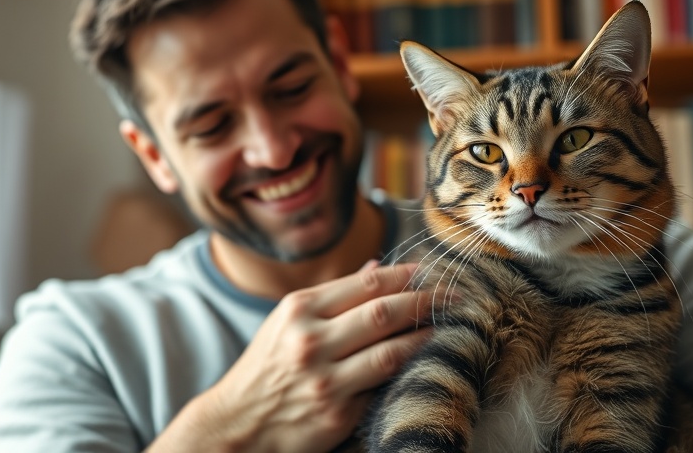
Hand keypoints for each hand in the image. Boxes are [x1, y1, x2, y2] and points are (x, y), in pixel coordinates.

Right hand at [147, 262, 432, 452]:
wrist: (237, 425)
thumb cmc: (267, 368)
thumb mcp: (289, 322)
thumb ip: (334, 296)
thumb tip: (377, 267)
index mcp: (299, 309)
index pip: (366, 284)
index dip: (404, 275)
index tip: (429, 271)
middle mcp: (311, 340)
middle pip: (384, 311)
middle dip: (425, 300)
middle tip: (454, 294)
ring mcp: (325, 379)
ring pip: (391, 350)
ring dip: (425, 335)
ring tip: (445, 326)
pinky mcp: (337, 413)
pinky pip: (383, 386)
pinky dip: (407, 370)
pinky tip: (425, 360)